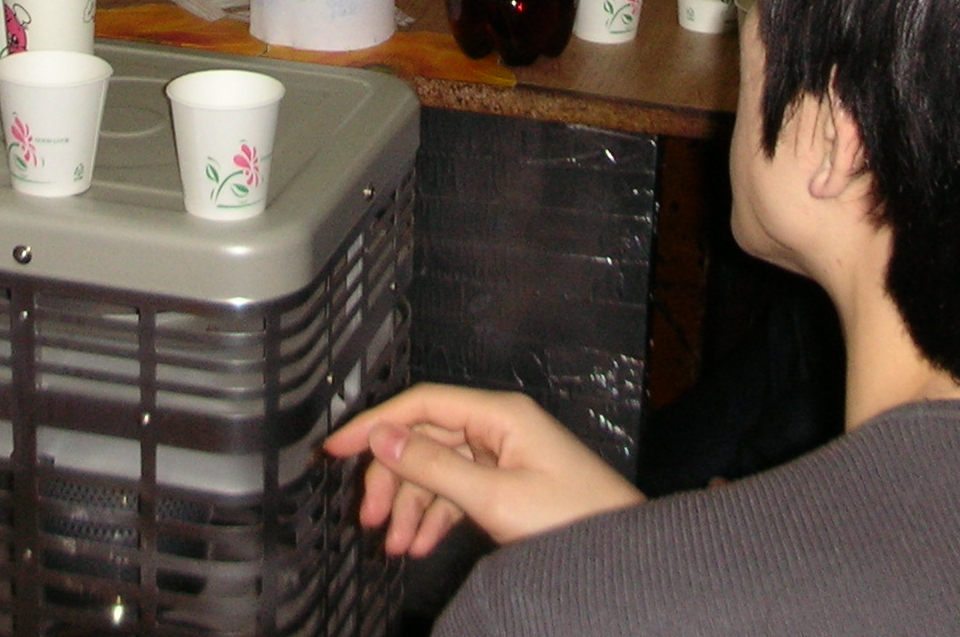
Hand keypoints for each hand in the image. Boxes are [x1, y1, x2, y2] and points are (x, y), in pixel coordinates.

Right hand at [325, 384, 641, 555]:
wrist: (622, 554)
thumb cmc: (573, 518)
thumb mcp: (494, 496)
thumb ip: (435, 466)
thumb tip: (383, 439)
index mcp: (499, 415)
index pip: (421, 405)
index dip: (375, 425)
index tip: (337, 448)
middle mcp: (499, 428)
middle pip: (425, 440)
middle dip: (393, 479)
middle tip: (369, 518)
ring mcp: (504, 457)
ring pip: (438, 471)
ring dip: (412, 506)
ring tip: (394, 544)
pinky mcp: (509, 485)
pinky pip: (458, 492)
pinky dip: (436, 517)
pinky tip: (419, 544)